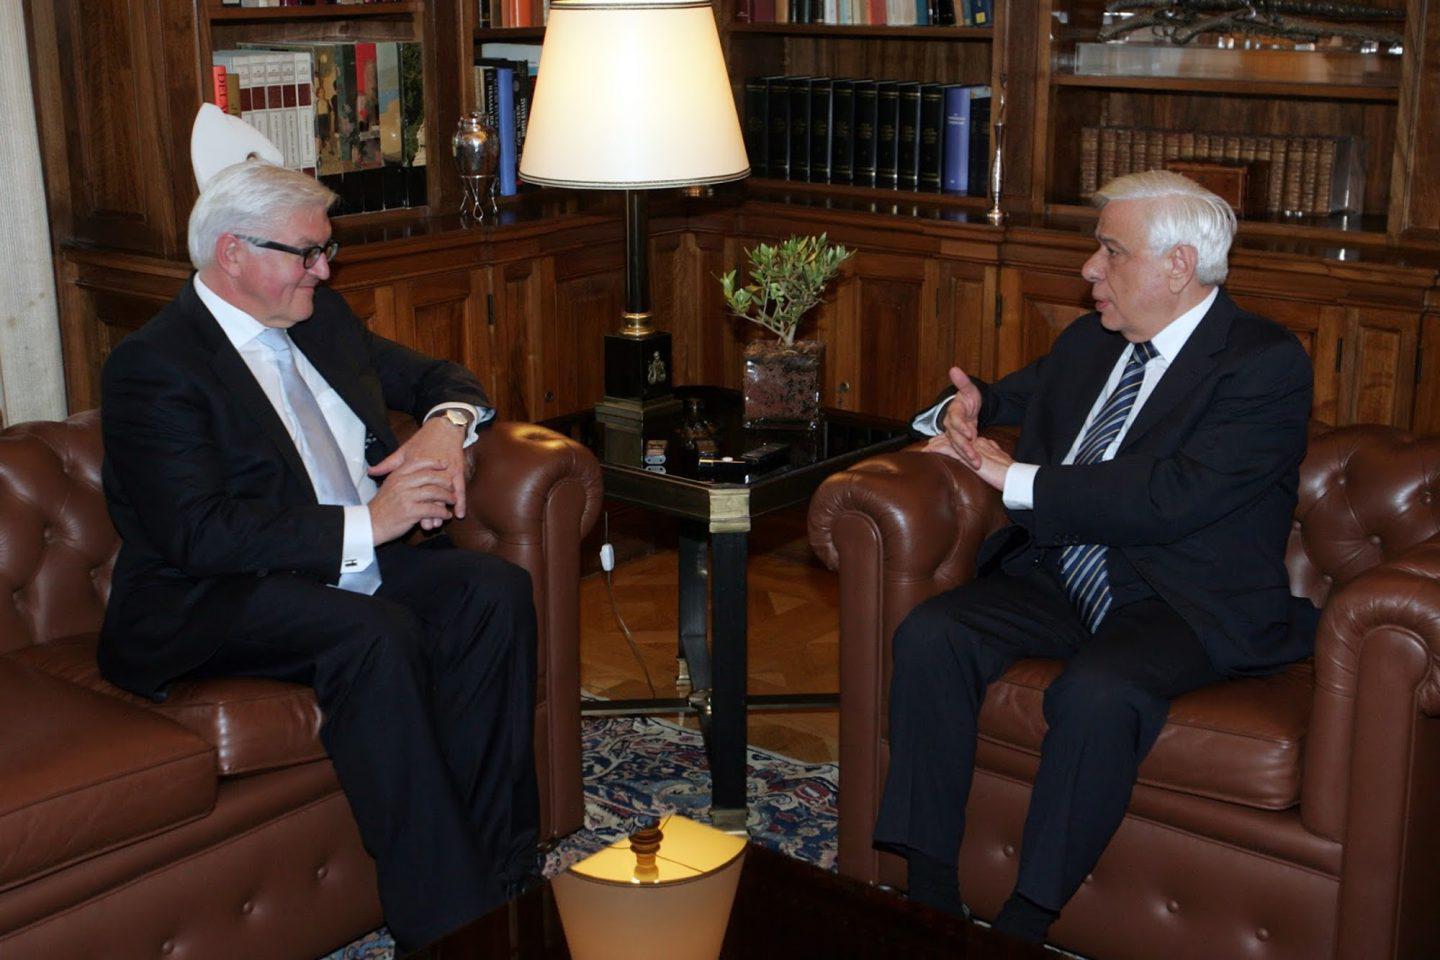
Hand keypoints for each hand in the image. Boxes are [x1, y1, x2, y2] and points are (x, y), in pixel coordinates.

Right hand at [366, 455, 455, 544]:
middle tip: (452, 487)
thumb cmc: (382, 506)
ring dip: (447, 497)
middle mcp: (402, 483)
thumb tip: (416, 470)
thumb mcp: (389, 486)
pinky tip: (446, 515)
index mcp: (397, 475)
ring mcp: (406, 497)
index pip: (419, 463)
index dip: (434, 462)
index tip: (445, 464)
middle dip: (445, 481)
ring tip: (452, 501)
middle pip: (430, 476)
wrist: (369, 524)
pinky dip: (442, 512)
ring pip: (434, 492)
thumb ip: (401, 476)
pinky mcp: (410, 512)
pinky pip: (433, 509)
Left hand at [369, 417, 468, 532]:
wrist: (443, 428)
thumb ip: (387, 464)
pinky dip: (461, 502)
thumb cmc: (422, 440)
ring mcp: (446, 471)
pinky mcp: (458, 470)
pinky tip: (459, 514)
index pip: (413, 488)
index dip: (413, 503)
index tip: (409, 515)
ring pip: (444, 494)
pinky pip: (460, 489)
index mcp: (415, 466)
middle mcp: (431, 470)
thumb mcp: (403, 451)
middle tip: (426, 525)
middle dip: (428, 511)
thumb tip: (370, 472)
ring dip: (442, 510)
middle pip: (430, 494)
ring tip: (439, 522)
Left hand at [923, 433, 1012, 491]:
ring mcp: (972, 448)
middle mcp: (978, 444)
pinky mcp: (969, 456)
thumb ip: (991, 460)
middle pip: (956, 439)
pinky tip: (929, 450)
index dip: (954, 441)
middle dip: (942, 441)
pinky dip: (938, 449)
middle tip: (930, 443)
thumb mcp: (999, 464)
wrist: (1014, 475)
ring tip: (926, 447)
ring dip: (937, 444)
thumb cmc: (1009, 474)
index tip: (944, 443)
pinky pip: (949, 450)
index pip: (966, 441)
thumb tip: (985, 464)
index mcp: (984, 445)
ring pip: (951, 442)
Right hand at [940, 366, 982, 467]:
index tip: (971, 433)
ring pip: (959, 446)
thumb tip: (954, 369)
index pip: (955, 420)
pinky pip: (963, 449)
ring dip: (967, 455)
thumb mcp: (969, 389)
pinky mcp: (960, 440)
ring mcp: (955, 434)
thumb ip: (962, 381)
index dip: (962, 427)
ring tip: (977, 464)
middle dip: (965, 448)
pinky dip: (969, 456)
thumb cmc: (969, 397)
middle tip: (974, 457)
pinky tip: (977, 464)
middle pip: (956, 438)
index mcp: (953, 412)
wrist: (968, 406)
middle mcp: (951, 425)